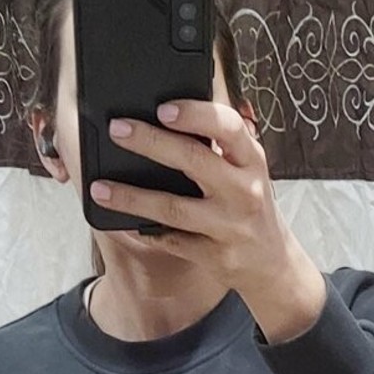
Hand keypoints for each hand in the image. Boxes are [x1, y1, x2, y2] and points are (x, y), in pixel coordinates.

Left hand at [91, 100, 326, 341]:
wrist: (272, 265)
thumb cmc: (251, 207)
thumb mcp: (247, 170)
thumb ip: (221, 143)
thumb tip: (174, 108)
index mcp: (251, 161)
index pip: (227, 127)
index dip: (194, 114)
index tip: (163, 108)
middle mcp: (244, 191)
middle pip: (193, 161)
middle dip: (150, 142)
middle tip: (117, 130)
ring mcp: (229, 226)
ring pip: (173, 207)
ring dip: (132, 197)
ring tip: (100, 187)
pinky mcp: (215, 256)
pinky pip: (172, 240)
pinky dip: (145, 230)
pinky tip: (123, 221)